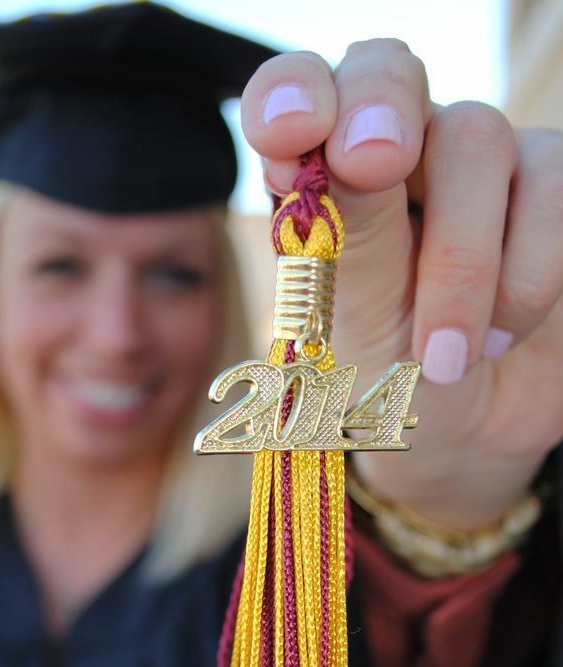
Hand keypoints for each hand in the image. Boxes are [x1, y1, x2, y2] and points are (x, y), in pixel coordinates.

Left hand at [240, 43, 562, 528]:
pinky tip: (500, 335)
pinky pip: (554, 192)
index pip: (303, 97)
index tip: (285, 130)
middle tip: (373, 159)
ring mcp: (480, 165)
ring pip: (479, 140)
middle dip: (379, 111)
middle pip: (392, 78)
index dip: (290, 91)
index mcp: (324, 178)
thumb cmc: (387, 377)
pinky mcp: (550, 192)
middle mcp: (399, 151)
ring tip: (443, 359)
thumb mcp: (353, 323)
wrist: (463, 433)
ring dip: (460, 263)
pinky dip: (525, 278)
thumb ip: (346, 235)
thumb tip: (329, 153)